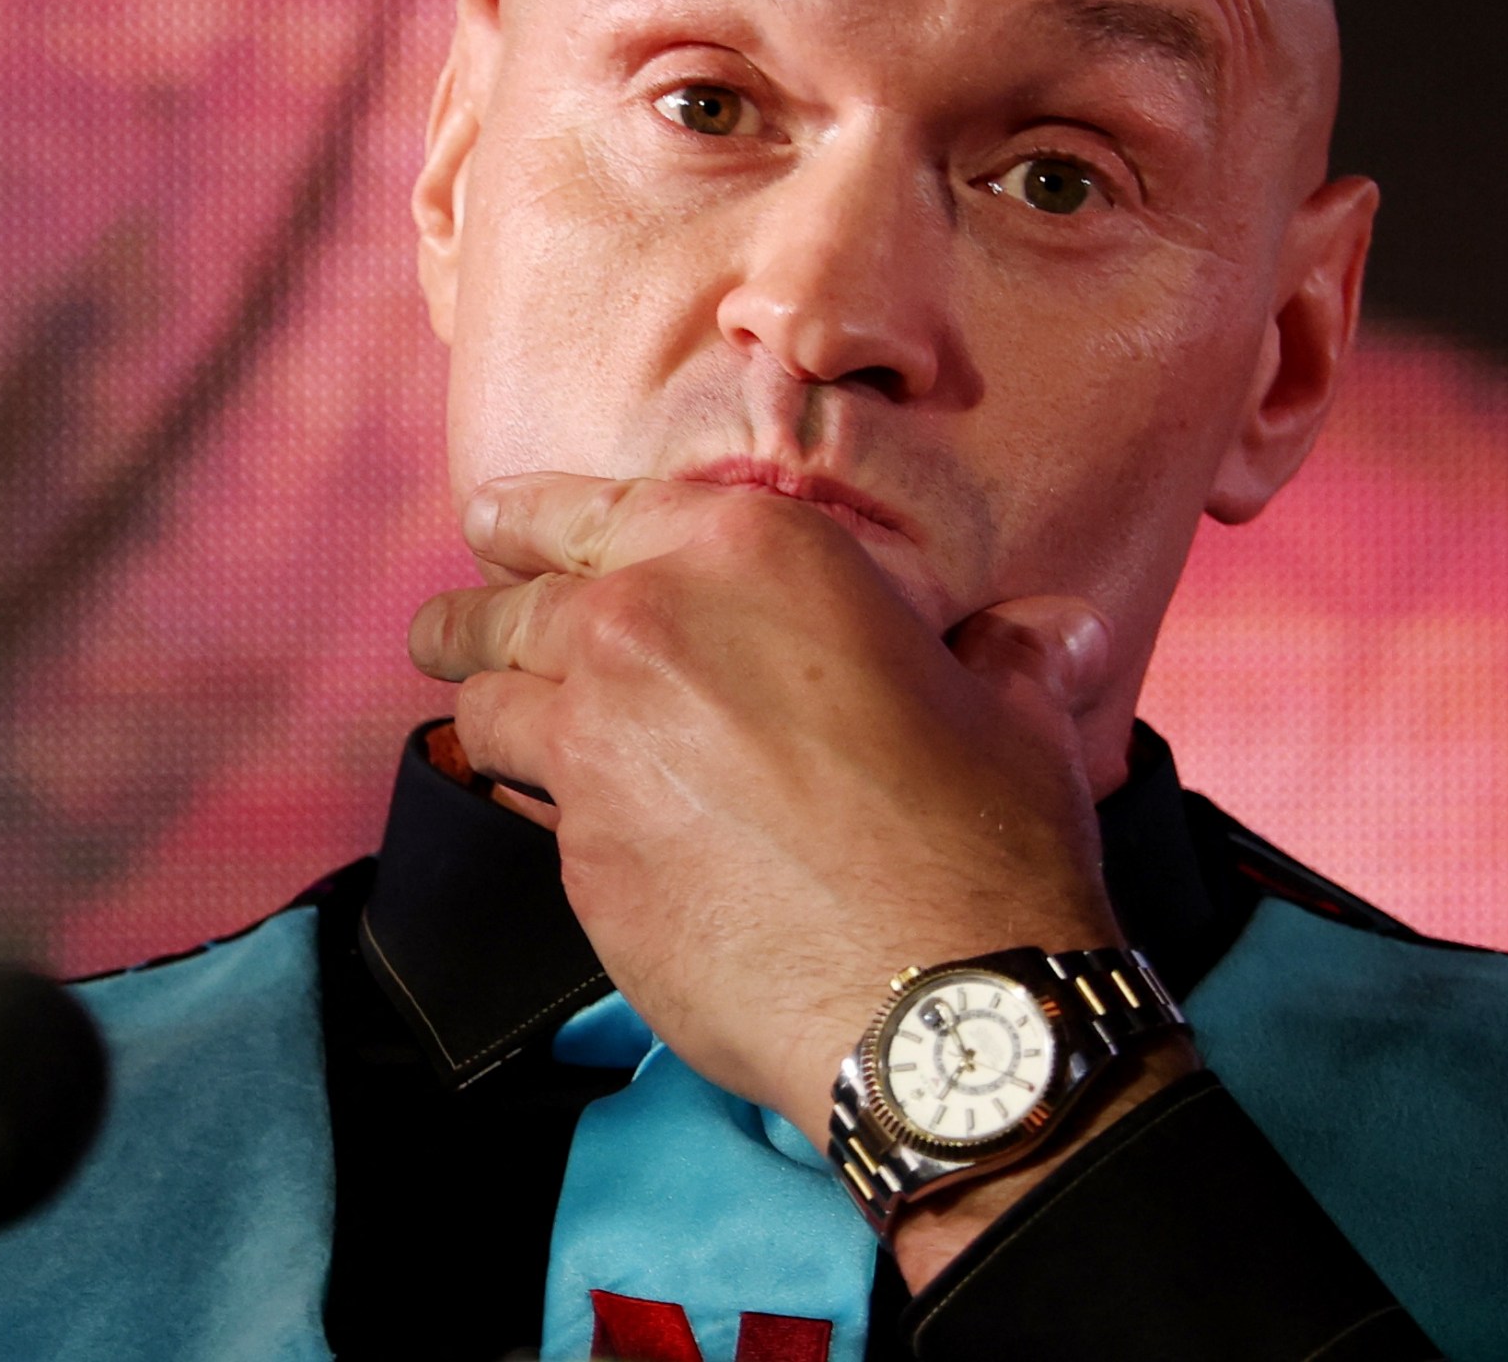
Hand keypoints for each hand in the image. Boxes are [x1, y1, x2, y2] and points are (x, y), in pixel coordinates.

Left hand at [409, 473, 1128, 1162]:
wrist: (938, 1001)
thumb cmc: (983, 836)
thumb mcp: (1011, 708)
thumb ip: (1007, 647)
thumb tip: (1053, 629)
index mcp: (745, 553)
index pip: (587, 507)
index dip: (525, 513)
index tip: (488, 521)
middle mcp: (644, 626)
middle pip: (505, 605)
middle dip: (474, 615)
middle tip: (454, 629)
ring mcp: (594, 744)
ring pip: (485, 703)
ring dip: (490, 709)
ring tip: (500, 726)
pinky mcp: (576, 859)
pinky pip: (525, 813)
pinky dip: (539, 809)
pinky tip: (578, 826)